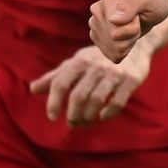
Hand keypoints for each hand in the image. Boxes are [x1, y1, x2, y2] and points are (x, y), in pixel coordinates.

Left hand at [29, 43, 151, 125]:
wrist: (134, 43)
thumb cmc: (99, 57)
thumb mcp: (77, 62)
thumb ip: (56, 76)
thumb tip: (32, 89)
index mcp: (79, 61)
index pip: (61, 83)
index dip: (54, 102)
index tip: (52, 116)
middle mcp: (95, 66)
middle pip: (78, 96)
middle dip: (73, 114)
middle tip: (72, 123)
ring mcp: (114, 73)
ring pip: (96, 100)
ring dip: (88, 116)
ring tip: (85, 122)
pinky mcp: (130, 80)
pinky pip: (117, 101)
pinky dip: (108, 113)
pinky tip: (103, 116)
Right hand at [90, 0, 167, 61]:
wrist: (152, 7)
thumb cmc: (151, 1)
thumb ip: (130, 6)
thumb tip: (112, 19)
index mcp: (106, 1)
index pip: (116, 29)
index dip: (134, 27)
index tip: (138, 15)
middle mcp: (97, 14)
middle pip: (115, 40)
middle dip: (132, 34)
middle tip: (137, 21)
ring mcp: (96, 27)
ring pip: (115, 49)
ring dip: (130, 42)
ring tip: (133, 27)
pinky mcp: (99, 40)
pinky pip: (114, 56)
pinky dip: (126, 50)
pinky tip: (128, 37)